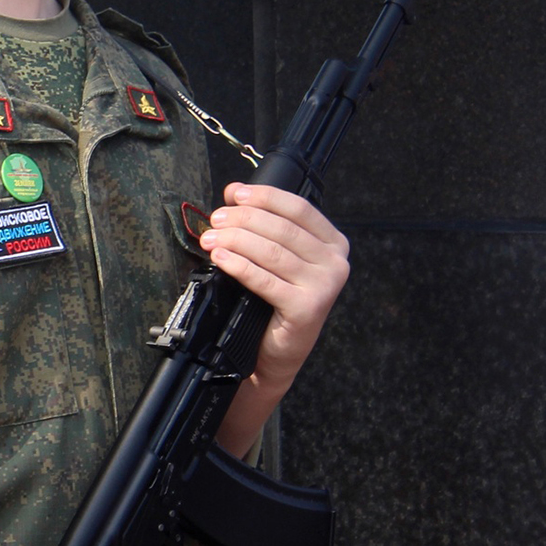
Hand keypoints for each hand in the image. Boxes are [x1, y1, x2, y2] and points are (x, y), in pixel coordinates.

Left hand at [198, 183, 349, 396]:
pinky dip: (239, 266)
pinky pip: (265, 280)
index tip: (234, 194)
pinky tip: (220, 258)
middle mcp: (335, 263)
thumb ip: (264, 225)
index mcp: (333, 243)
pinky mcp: (307, 308)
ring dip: (236, 240)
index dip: (264, 196)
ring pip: (272, 252)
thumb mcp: (278, 258)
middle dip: (243, 219)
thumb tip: (234, 193)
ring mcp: (324, 286)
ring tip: (210, 238)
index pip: (299, 208)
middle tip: (215, 219)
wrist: (277, 352)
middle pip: (283, 228)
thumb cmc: (275, 301)